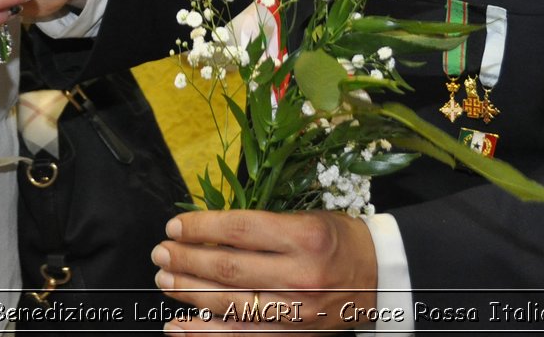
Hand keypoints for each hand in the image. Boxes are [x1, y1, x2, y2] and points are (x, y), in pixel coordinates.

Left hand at [151, 210, 378, 331]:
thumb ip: (263, 226)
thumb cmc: (340, 240)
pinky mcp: (295, 334)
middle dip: (186, 261)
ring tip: (164, 282)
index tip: (174, 226)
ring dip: (189, 294)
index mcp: (305, 237)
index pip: (238, 230)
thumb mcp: (308, 218)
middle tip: (160, 254)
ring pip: (230, 304)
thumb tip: (207, 232)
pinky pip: (243, 336)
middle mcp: (301, 275)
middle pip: (228, 268)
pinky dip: (206, 333)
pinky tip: (179, 327)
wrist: (383, 277)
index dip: (200, 228)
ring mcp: (298, 311)